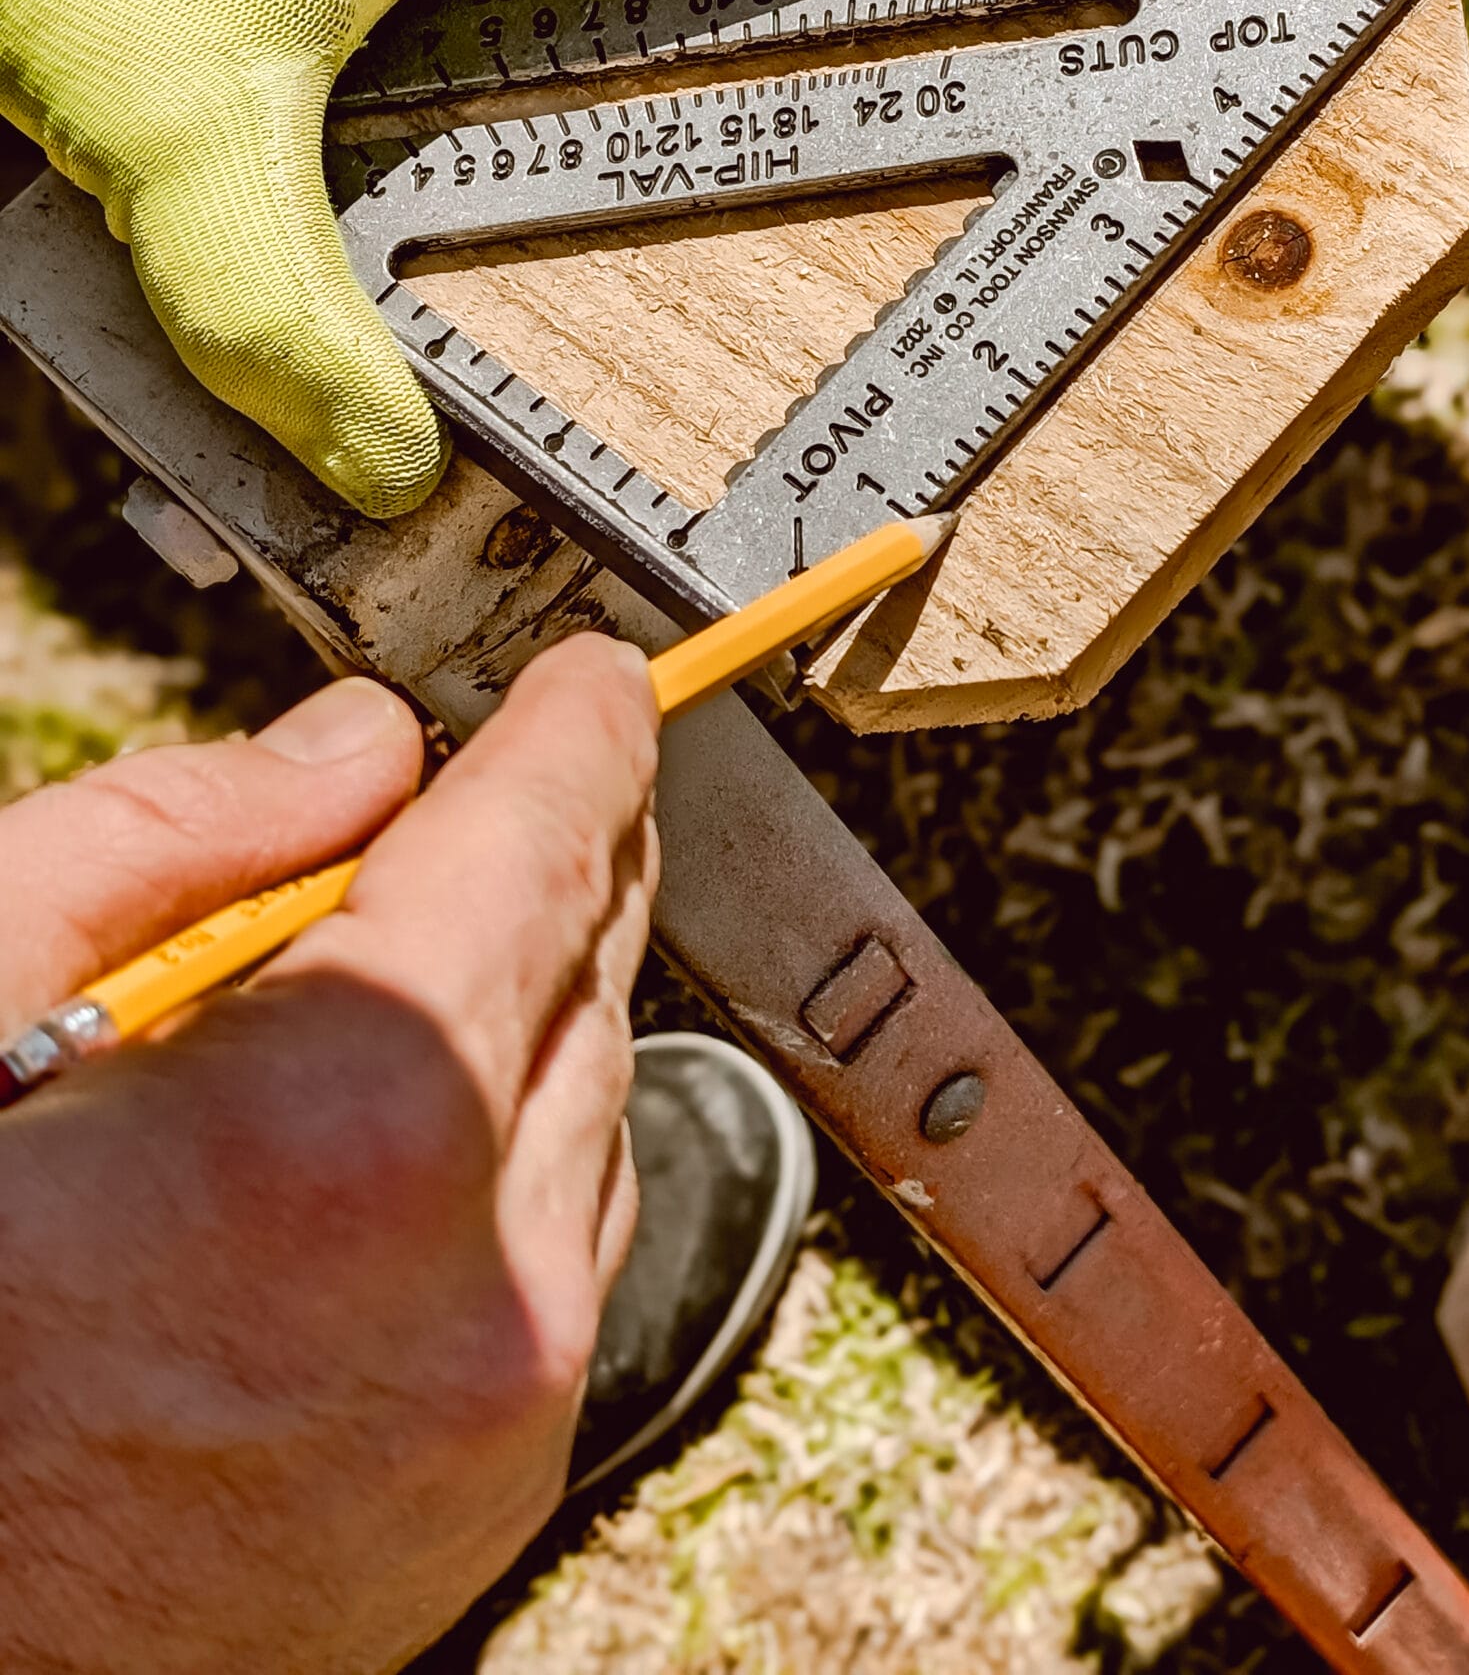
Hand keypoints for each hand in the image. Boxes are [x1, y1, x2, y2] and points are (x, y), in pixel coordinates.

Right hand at [0, 634, 659, 1674]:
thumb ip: (178, 844)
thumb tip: (356, 750)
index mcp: (356, 1117)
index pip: (546, 837)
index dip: (578, 727)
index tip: (594, 677)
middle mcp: (483, 1266)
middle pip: (585, 964)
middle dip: (540, 855)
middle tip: (468, 793)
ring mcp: (503, 1400)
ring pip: (590, 1106)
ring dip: (513, 1017)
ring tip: (359, 999)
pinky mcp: (492, 1488)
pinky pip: (560, 1249)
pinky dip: (501, 1162)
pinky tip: (362, 1159)